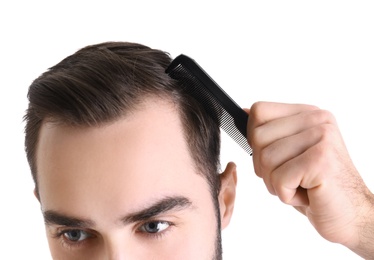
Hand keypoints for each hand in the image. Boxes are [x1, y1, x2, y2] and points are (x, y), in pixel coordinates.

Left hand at [246, 102, 373, 257]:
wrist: (351, 214)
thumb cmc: (316, 186)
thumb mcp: (289, 153)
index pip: (260, 111)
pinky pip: (279, 179)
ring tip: (300, 186)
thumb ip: (270, 131)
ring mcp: (322, 137)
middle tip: (290, 177)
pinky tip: (307, 194)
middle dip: (264, 166)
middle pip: (258, 136)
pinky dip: (286, 195)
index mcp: (309, 114)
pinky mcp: (321, 160)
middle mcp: (317, 120)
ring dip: (275, 183)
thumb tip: (243, 112)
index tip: (274, 156)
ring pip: (265, 159)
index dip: (255, 138)